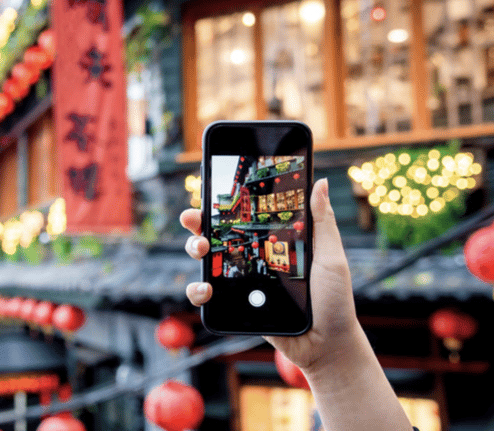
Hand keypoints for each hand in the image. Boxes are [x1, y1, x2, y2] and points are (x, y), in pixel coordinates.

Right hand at [180, 178, 359, 370]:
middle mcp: (252, 258)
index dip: (224, 204)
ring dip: (193, 249)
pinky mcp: (234, 305)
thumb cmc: (334, 300)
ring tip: (200, 250)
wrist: (326, 344)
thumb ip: (323, 221)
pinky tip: (205, 288)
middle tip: (194, 218)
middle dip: (197, 222)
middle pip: (216, 234)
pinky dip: (197, 290)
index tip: (211, 191)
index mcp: (273, 242)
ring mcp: (241, 281)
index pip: (243, 217)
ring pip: (205, 261)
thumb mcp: (331, 257)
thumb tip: (320, 183)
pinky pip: (207, 296)